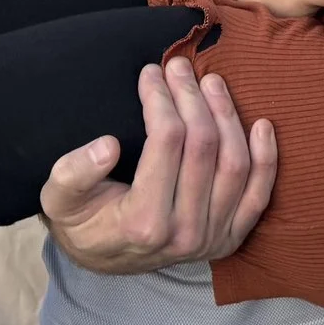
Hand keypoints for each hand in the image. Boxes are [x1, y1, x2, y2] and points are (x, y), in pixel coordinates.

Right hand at [38, 57, 277, 273]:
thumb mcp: (57, 198)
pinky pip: (259, 194)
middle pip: (203, 146)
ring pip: (235, 164)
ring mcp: (213, 238)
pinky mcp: (231, 238)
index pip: (166, 141)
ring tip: (211, 81)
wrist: (105, 259)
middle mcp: (185, 234)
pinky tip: (262, 124)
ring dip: (227, 114)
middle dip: (192, 96)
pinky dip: (266, 158)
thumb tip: (108, 145)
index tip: (151, 72)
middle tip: (179, 65)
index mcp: (143, 222)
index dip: (160, 98)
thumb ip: (73, 172)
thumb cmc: (82, 219)